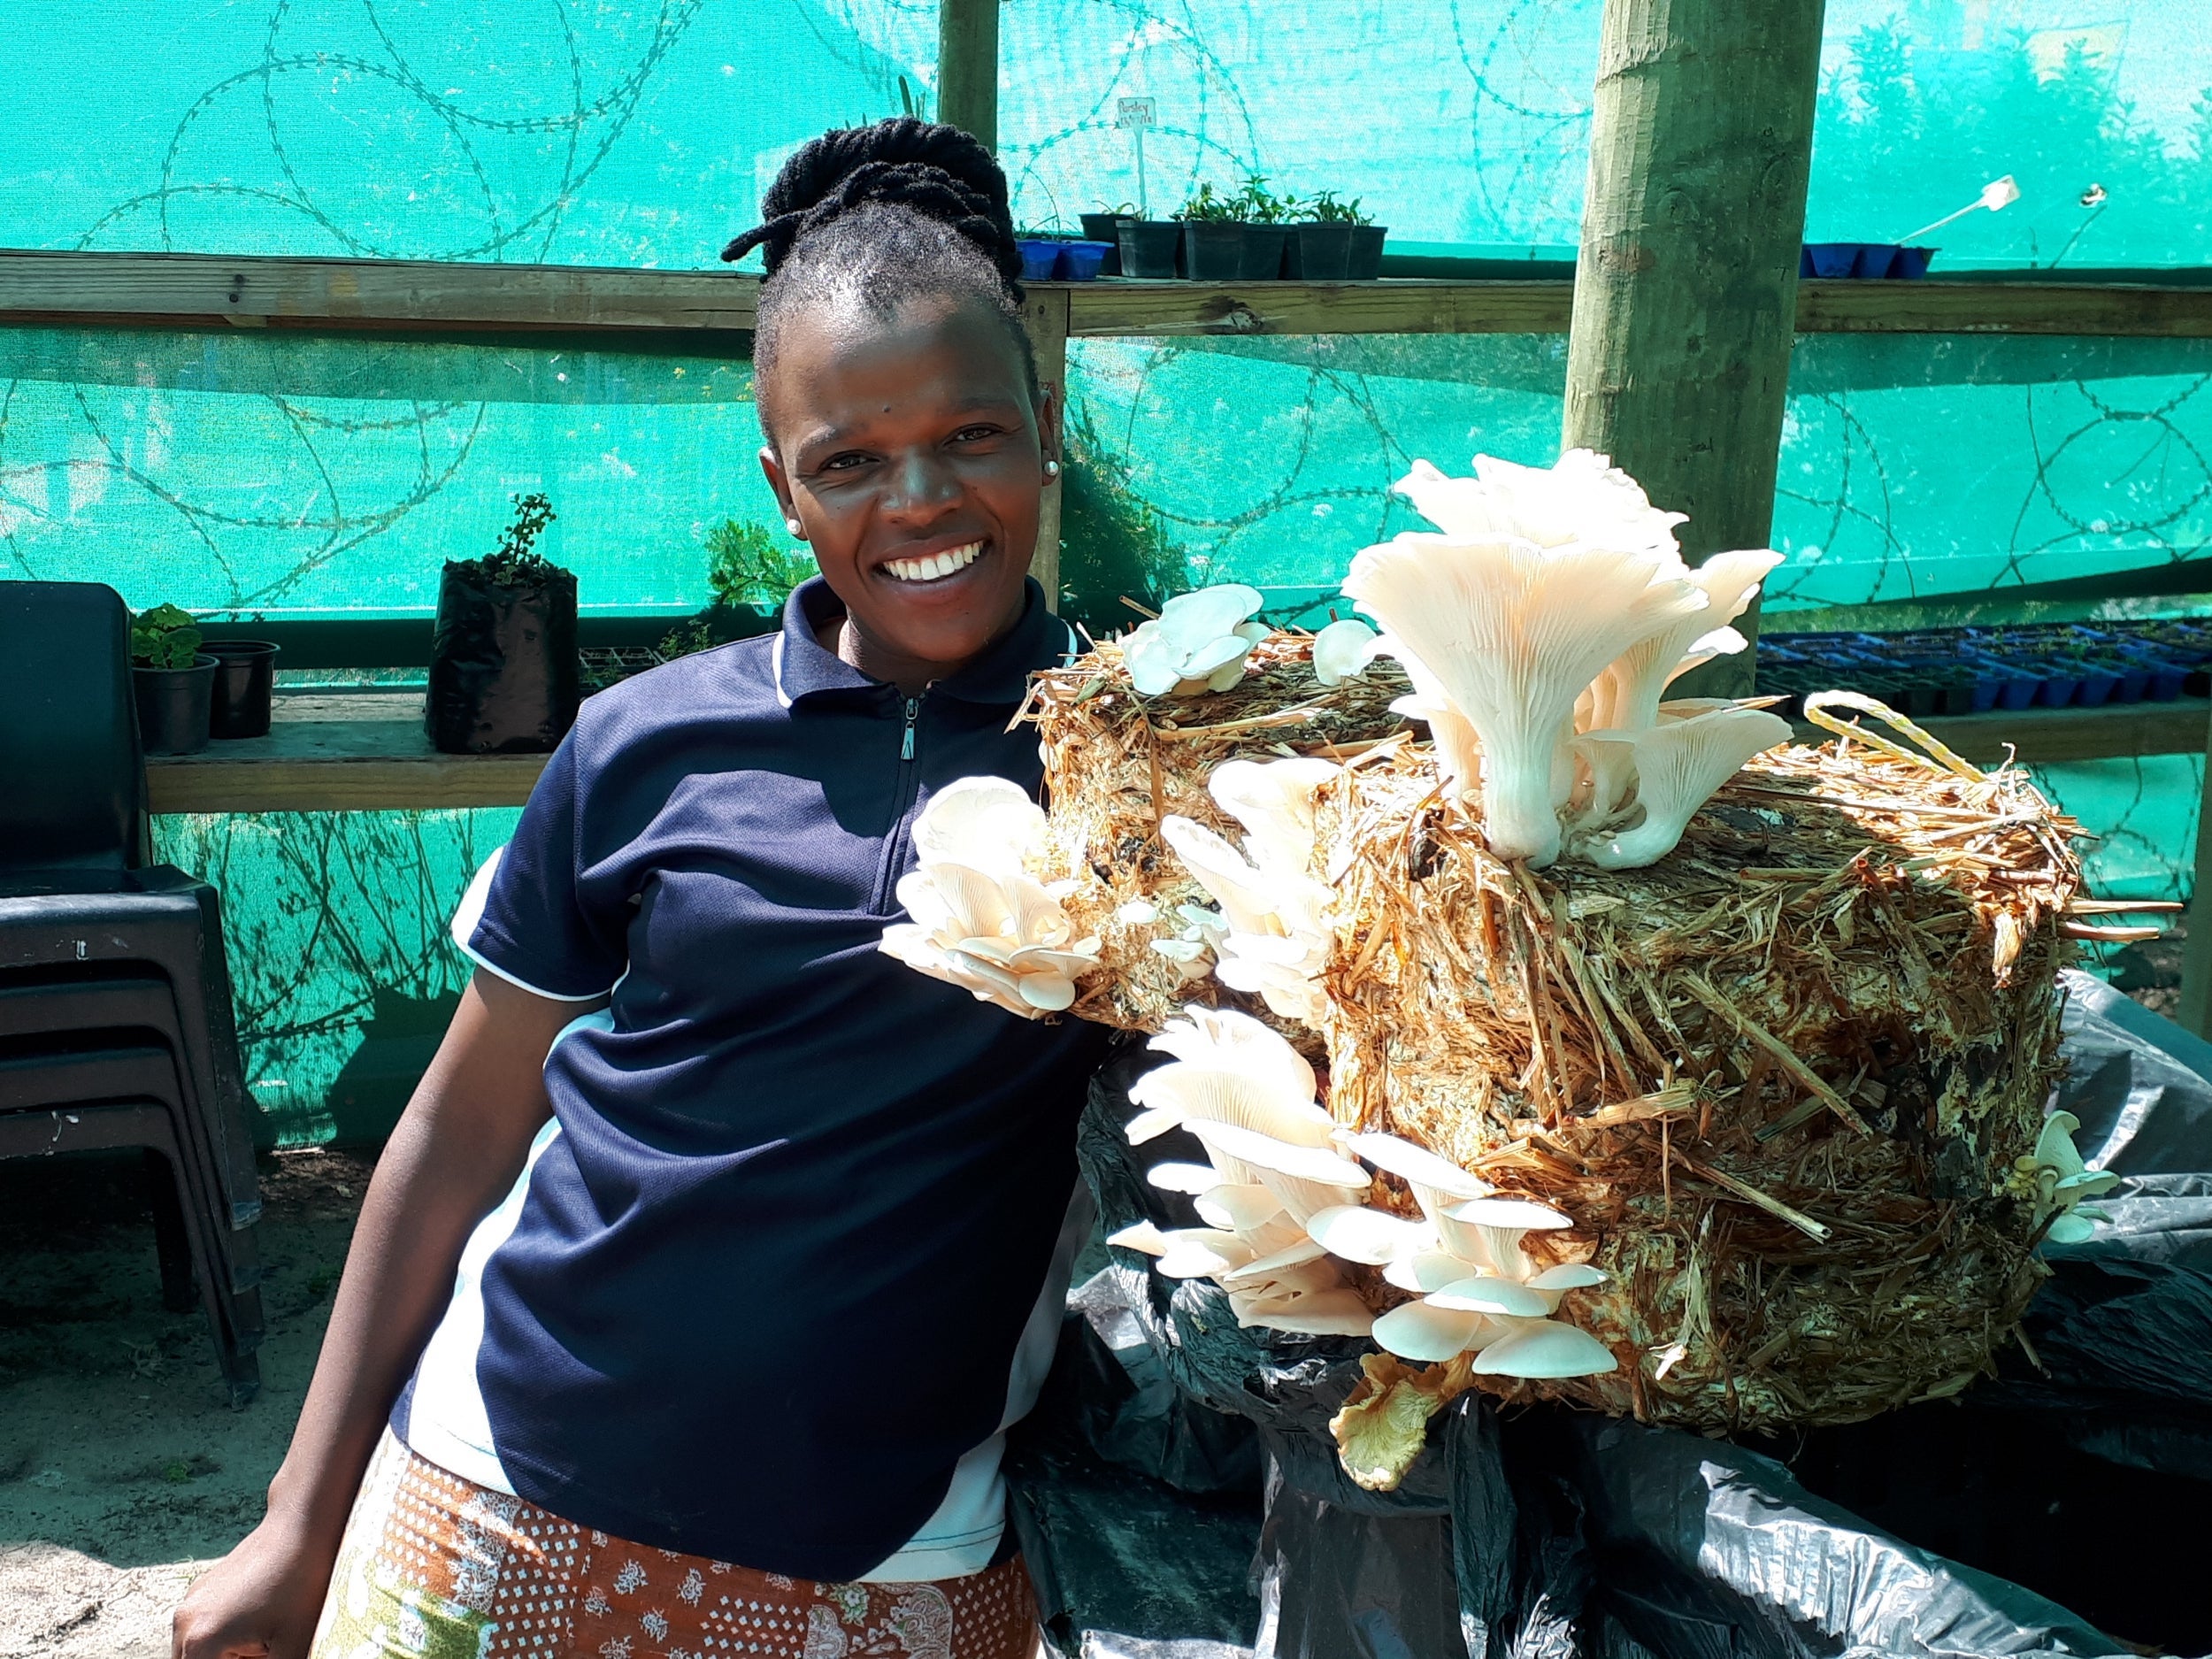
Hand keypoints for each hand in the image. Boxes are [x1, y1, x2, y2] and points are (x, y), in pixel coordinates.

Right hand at [171, 1514, 336, 1658]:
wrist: (303, 1523)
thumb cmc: (304, 1582)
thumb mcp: (295, 1644)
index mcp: (201, 1642)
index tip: (257, 1658)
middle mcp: (184, 1624)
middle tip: (266, 1651)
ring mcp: (189, 1604)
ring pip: (197, 1655)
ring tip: (267, 1643)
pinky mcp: (201, 1592)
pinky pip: (204, 1633)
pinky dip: (225, 1643)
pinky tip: (263, 1628)